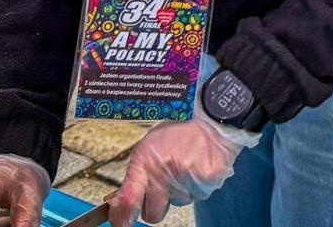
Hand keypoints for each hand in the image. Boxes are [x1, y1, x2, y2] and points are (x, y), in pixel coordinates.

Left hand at [110, 112, 260, 225]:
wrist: (211, 115)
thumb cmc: (178, 131)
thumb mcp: (149, 148)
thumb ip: (136, 179)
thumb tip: (121, 209)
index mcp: (146, 161)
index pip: (128, 200)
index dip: (122, 219)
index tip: (121, 223)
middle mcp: (165, 170)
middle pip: (153, 214)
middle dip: (157, 205)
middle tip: (165, 184)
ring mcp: (187, 177)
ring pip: (178, 204)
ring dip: (181, 190)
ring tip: (187, 163)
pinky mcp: (208, 181)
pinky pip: (198, 197)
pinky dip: (198, 185)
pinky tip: (200, 165)